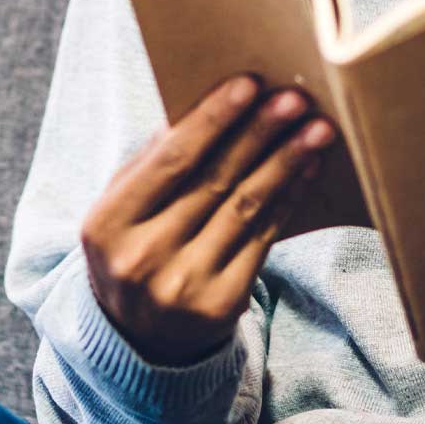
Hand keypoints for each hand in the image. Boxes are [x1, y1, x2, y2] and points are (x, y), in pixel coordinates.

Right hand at [80, 73, 335, 365]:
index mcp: (107, 224)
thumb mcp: (121, 208)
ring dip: (286, 162)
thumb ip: (152, 160)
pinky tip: (306, 169)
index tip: (249, 84)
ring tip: (317, 129)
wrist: (135, 339)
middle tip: (295, 97)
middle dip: (259, 133)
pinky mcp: (221, 305)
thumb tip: (207, 103)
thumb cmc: (131, 248)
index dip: (213, 119)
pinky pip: (263, 238)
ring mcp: (183, 285)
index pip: (169, 160)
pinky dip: (288, 199)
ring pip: (245, 207)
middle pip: (213, 180)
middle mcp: (142, 258)